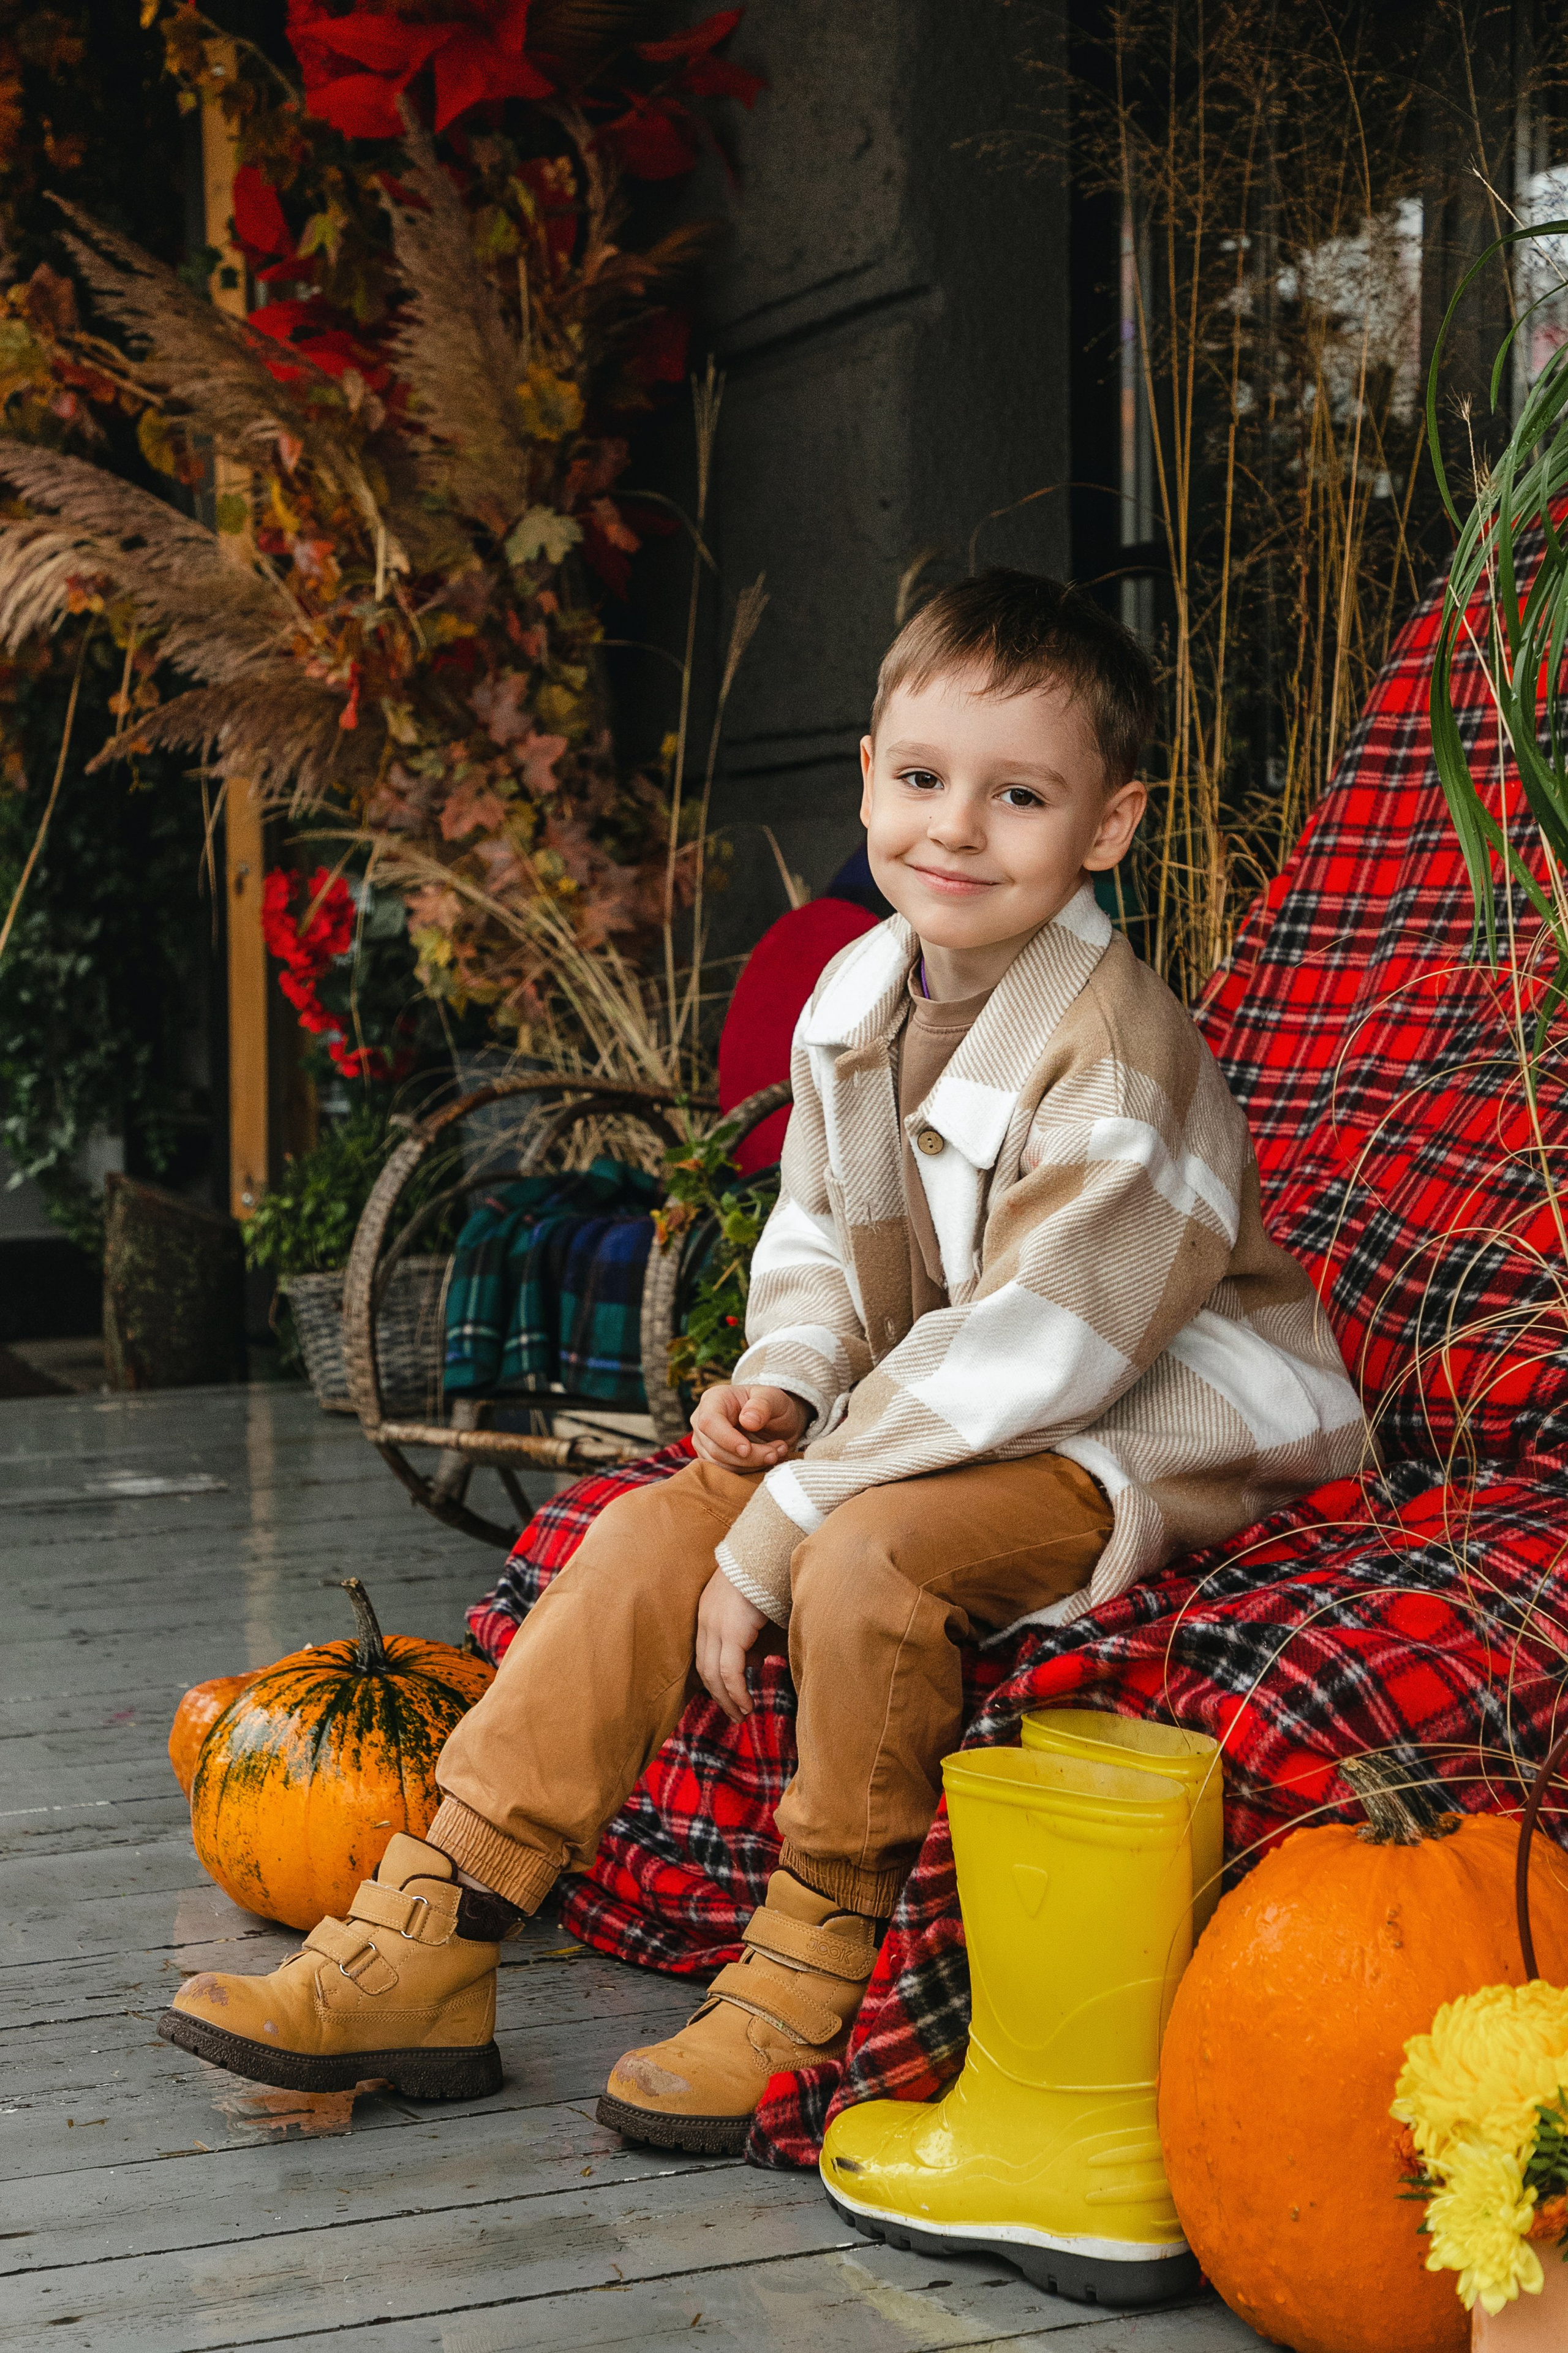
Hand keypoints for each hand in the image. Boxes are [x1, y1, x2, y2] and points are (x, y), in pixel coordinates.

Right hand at [689, 1382, 807, 1469]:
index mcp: (713, 1399)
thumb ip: (762, 1406)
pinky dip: (749, 1470)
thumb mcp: (773, 1398)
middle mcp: (702, 1421)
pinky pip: (726, 1473)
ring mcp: (705, 1442)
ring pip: (720, 1465)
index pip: (709, 1422)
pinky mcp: (712, 1459)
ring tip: (775, 1453)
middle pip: (715, 1448)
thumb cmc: (771, 1405)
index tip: (747, 1449)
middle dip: (748, 1457)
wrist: (776, 1421)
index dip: (727, 1439)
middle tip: (775, 1453)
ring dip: (751, 1465)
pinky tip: (766, 1460)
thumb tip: (748, 1421)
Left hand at [695, 1568, 767, 1721]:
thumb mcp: (750, 1607)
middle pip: (704, 1669)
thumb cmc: (765, 1575)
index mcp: (708, 1613)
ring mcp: (716, 1626)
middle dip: (718, 1695)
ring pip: (714, 1674)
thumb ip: (747, 1632)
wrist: (766, 1550)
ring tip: (741, 1715)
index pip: (704, 1655)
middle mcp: (706, 1621)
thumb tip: (753, 1660)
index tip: (728, 1696)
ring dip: (727, 1699)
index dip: (714, 1679)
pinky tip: (746, 1704)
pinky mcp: (732, 1631)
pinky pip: (730, 1671)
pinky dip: (737, 1691)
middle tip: (733, 1714)